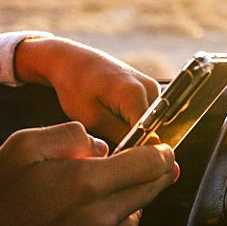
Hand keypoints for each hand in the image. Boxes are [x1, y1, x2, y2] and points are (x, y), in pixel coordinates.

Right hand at [0, 122, 177, 225]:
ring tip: (93, 200)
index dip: (161, 152)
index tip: (163, 149)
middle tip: (144, 167)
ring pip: (131, 223)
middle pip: (148, 193)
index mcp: (86, 184)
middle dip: (151, 176)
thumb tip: (98, 144)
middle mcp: (100, 221)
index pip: (149, 165)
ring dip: (123, 208)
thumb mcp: (21, 146)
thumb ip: (68, 135)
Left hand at [14, 37, 159, 142]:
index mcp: (134, 93)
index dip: (139, 154)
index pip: (152, 136)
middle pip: (156, 130)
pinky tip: (115, 125)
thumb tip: (142, 154)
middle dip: (139, 146)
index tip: (122, 165)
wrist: (70, 60)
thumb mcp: (91, 117)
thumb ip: (119, 135)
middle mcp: (151, 88)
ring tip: (111, 134)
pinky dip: (135, 125)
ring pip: (154, 125)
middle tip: (114, 151)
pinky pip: (149, 116)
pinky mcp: (149, 89)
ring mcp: (152, 87)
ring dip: (138, 135)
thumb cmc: (74, 85)